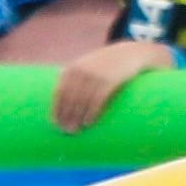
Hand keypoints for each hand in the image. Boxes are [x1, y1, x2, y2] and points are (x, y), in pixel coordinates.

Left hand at [52, 40, 169, 137]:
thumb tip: (64, 104)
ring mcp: (96, 75)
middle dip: (66, 117)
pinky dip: (91, 113)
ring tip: (75, 131)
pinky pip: (97, 100)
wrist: (130, 53)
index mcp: (73, 68)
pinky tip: (88, 123)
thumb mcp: (88, 65)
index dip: (56, 109)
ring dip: (77, 118)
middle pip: (70, 98)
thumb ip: (75, 79)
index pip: (60, 92)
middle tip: (65, 132)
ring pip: (82, 101)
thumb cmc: (107, 64)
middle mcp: (82, 70)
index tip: (55, 124)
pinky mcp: (110, 80)